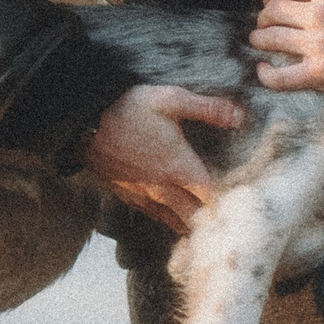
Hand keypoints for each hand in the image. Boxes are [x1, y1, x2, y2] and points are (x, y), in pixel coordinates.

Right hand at [82, 84, 242, 231]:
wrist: (82, 124)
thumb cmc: (128, 109)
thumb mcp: (171, 100)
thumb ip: (208, 109)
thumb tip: (240, 115)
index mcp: (179, 168)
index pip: (212, 198)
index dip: (228, 202)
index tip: (241, 201)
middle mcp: (163, 189)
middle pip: (194, 217)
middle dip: (212, 219)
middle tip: (229, 219)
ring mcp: (143, 196)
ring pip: (174, 221)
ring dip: (191, 222)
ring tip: (207, 223)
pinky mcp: (127, 196)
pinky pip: (154, 216)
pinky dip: (169, 219)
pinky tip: (176, 214)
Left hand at [250, 0, 323, 96]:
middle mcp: (320, 14)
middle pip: (272, 10)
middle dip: (264, 16)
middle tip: (267, 23)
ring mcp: (318, 45)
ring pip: (269, 38)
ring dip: (260, 40)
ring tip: (261, 42)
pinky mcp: (320, 74)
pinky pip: (279, 77)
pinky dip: (265, 74)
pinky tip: (265, 69)